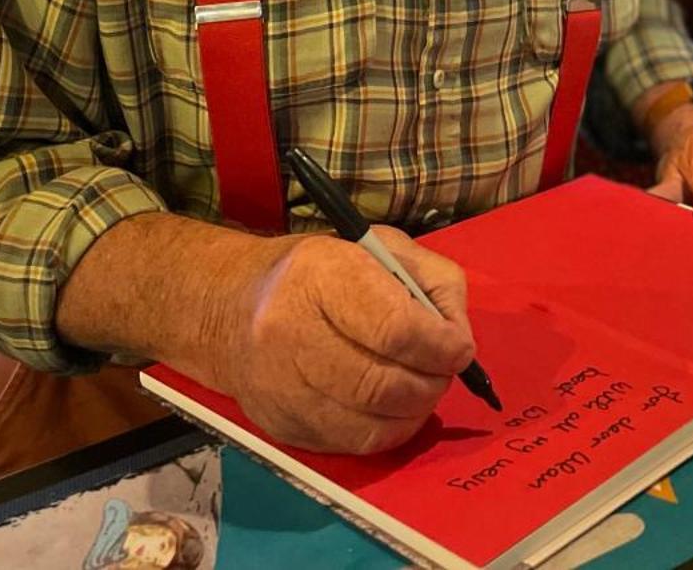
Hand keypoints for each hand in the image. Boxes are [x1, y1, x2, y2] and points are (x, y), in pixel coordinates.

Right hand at [206, 228, 475, 454]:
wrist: (232, 310)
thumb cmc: (319, 273)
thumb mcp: (381, 248)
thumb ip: (434, 282)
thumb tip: (458, 340)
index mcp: (319, 276)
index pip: (394, 328)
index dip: (440, 346)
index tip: (459, 348)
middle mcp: (290, 333)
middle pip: (383, 384)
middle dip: (431, 383)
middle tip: (443, 371)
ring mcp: (281, 387)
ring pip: (371, 423)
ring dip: (415, 411)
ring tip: (421, 387)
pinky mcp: (282, 426)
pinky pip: (353, 444)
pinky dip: (388, 431)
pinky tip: (393, 407)